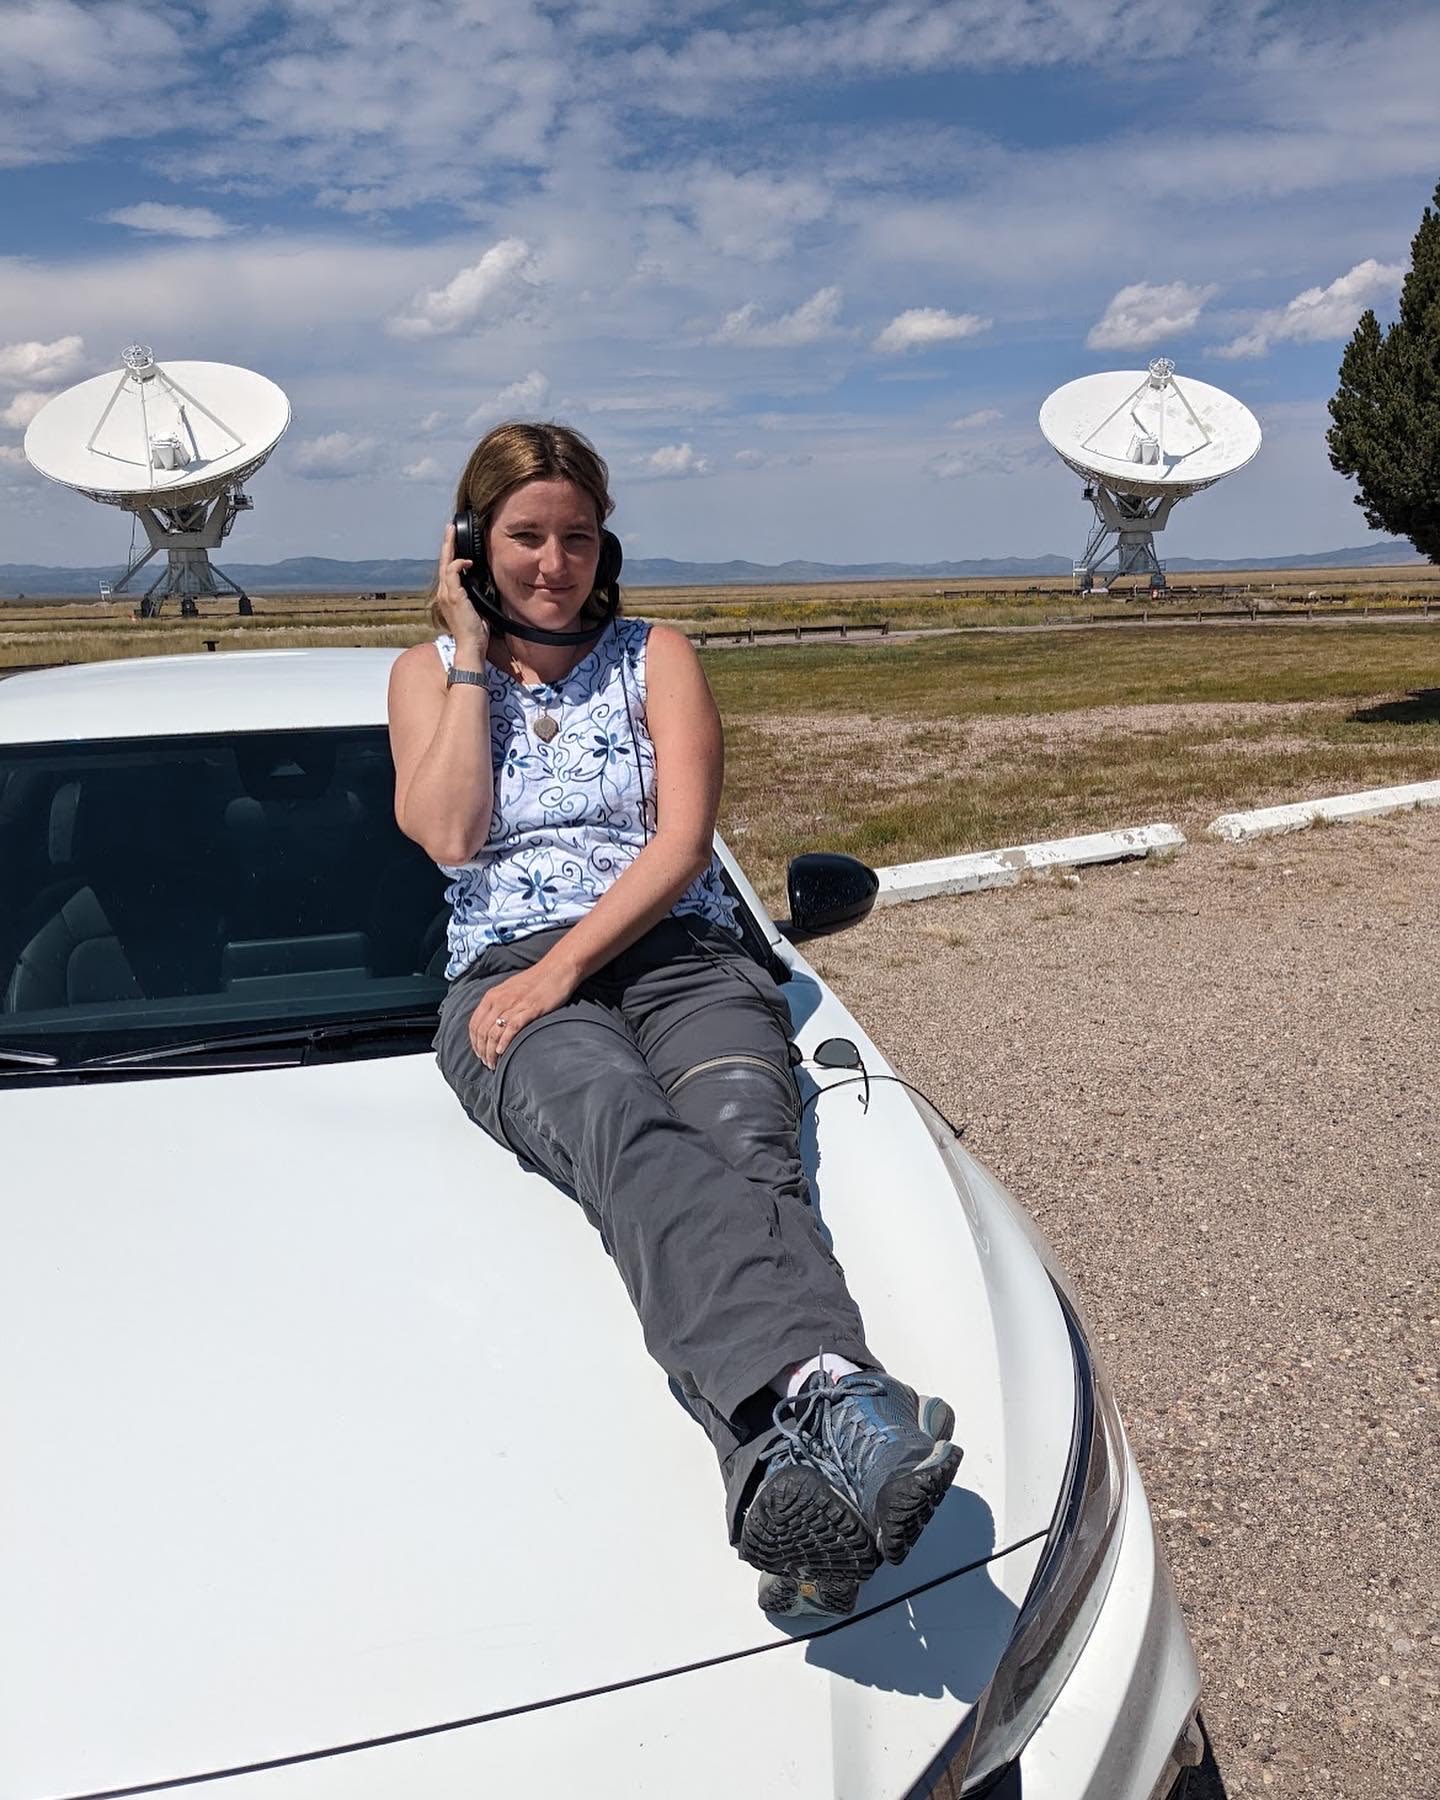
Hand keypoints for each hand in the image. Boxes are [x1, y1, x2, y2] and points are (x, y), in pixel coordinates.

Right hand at [436, 522, 490, 661]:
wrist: (471, 645)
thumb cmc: (474, 632)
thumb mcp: (476, 609)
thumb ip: (475, 596)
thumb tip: (483, 584)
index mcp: (448, 596)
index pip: (447, 571)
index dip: (450, 555)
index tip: (454, 542)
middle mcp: (443, 593)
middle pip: (443, 562)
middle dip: (447, 544)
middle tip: (449, 528)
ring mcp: (446, 594)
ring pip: (446, 564)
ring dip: (450, 547)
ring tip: (452, 533)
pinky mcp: (454, 596)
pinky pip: (453, 572)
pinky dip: (460, 563)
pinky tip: (468, 561)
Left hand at [468, 954, 579, 1067]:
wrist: (557, 969)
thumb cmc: (535, 981)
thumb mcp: (510, 990)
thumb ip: (499, 1004)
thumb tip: (492, 1023)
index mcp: (492, 996)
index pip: (474, 1024)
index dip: (474, 1042)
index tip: (479, 1054)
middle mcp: (500, 1000)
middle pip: (482, 1031)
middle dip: (482, 1051)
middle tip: (487, 1064)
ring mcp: (515, 1004)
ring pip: (494, 1032)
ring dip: (491, 1051)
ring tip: (494, 1063)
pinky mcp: (530, 1009)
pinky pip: (512, 1028)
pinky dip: (505, 1041)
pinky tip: (502, 1052)